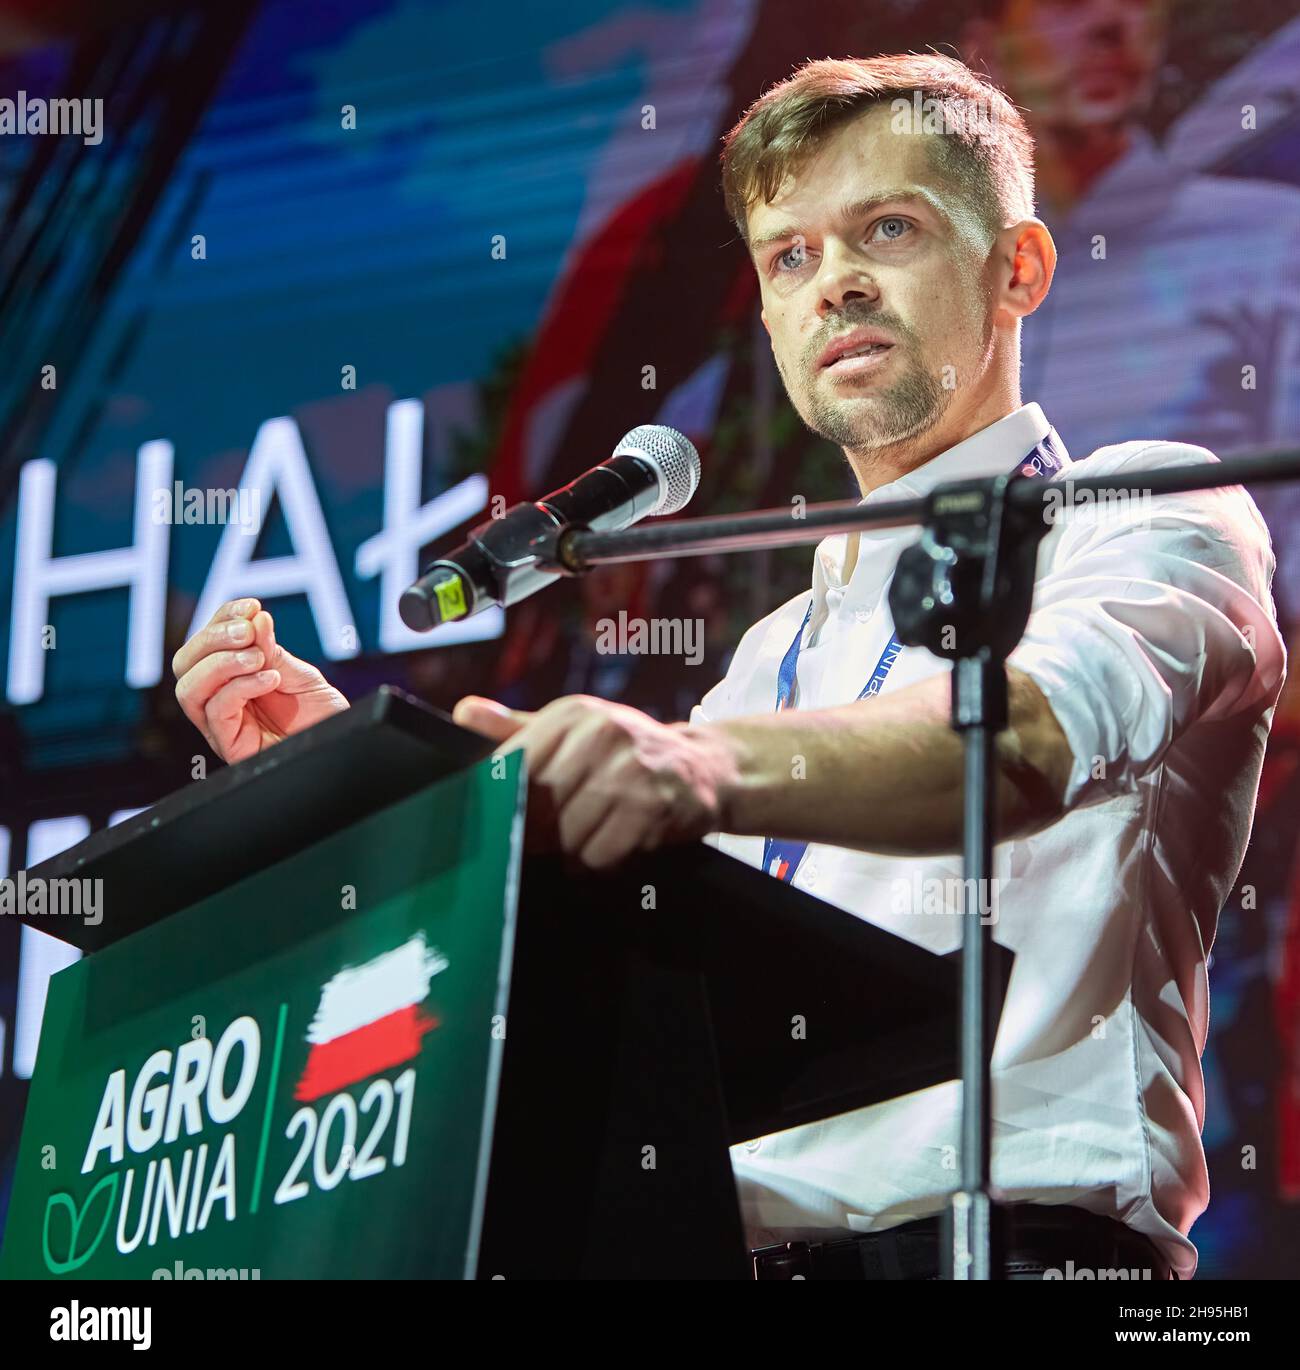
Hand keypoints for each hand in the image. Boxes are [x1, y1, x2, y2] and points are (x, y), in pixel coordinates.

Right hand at [172, 598, 349, 762]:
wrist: (345, 746)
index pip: (205, 644)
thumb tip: (255, 617)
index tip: (251, 606)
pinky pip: (217, 711)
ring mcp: (221, 726)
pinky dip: (240, 687)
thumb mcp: (300, 675)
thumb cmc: (322, 716)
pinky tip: (270, 679)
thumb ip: (274, 651)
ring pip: (188, 688)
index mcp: (229, 680)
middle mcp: (218, 702)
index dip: (221, 618)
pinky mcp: (231, 746)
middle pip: (184, 664)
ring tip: (258, 657)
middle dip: (212, 638)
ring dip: (221, 663)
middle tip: (247, 630)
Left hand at [451, 694, 738, 868]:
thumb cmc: (627, 752)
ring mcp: (630, 770)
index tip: (501, 821)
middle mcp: (601, 734)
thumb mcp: (575, 730)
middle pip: (536, 807)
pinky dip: (597, 863)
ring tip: (584, 840)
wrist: (707, 767)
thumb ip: (518, 729)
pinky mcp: (653, 807)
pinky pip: (598, 855)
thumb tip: (464, 711)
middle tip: (545, 840)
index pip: (512, 765)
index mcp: (573, 714)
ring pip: (565, 836)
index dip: (502, 802)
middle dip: (535, 833)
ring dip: (568, 852)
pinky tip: (610, 848)